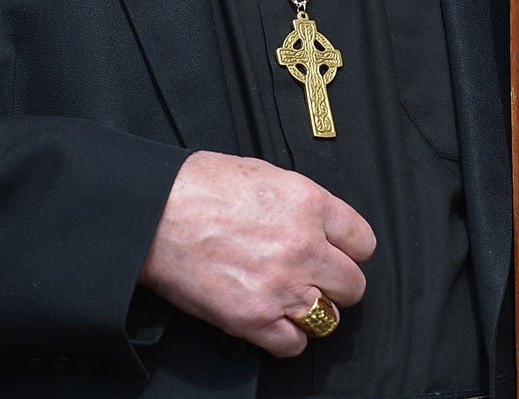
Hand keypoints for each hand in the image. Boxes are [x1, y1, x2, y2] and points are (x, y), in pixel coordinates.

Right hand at [139, 151, 375, 356]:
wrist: (155, 213)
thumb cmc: (199, 186)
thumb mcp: (264, 174)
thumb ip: (300, 203)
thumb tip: (316, 223)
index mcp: (309, 204)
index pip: (363, 241)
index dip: (349, 249)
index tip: (337, 253)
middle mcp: (304, 247)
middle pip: (353, 284)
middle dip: (336, 283)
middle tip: (315, 278)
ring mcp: (282, 286)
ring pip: (330, 318)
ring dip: (314, 312)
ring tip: (293, 301)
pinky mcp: (254, 318)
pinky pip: (294, 345)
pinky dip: (286, 338)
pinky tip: (273, 321)